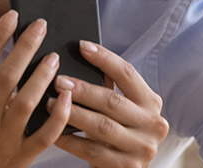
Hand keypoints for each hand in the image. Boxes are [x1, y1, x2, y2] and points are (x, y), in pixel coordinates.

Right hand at [0, 11, 72, 167]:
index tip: (12, 17)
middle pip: (7, 76)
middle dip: (26, 46)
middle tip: (41, 26)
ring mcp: (2, 139)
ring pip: (27, 101)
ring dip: (43, 76)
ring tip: (53, 57)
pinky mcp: (20, 157)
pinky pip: (44, 134)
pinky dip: (57, 115)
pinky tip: (65, 97)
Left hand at [50, 41, 169, 166]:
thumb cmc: (116, 134)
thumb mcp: (121, 110)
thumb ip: (108, 89)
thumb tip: (78, 59)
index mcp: (151, 102)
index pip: (128, 74)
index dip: (105, 58)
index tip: (82, 46)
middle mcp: (153, 124)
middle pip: (113, 101)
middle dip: (83, 89)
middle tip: (58, 81)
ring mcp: (142, 148)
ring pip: (102, 126)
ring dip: (73, 113)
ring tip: (49, 104)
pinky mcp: (128, 167)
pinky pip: (93, 151)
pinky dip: (71, 141)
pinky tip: (54, 133)